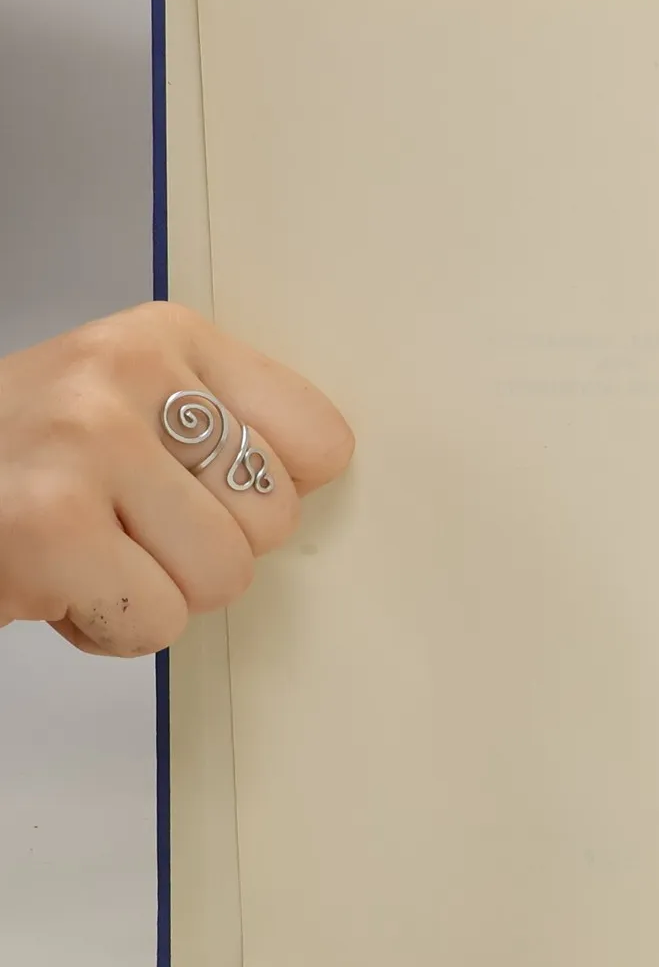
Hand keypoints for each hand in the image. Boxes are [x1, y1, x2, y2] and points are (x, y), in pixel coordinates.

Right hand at [0, 302, 353, 655]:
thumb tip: (316, 486)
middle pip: (275, 519)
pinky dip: (109, 629)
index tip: (203, 494)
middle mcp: (125, 373)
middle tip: (120, 531)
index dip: (267, 495)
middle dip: (204, 552)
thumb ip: (219, 428)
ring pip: (224, 577)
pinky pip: (158, 620)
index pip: (320, 441)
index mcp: (163, 337)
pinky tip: (55, 586)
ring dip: (156, 595)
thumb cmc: (13, 467)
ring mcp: (85, 443)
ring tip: (85, 556)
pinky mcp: (48, 525)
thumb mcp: (120, 406)